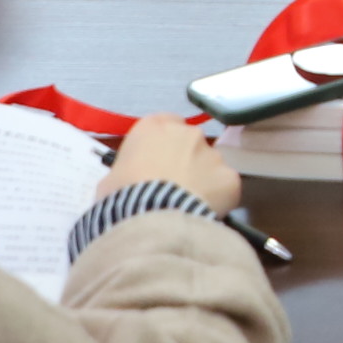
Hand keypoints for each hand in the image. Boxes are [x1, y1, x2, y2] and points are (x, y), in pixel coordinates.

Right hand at [103, 114, 242, 211]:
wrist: (152, 217)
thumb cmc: (124, 195)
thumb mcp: (111, 179)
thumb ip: (126, 171)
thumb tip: (132, 181)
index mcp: (155, 126)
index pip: (164, 125)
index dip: (162, 145)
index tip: (158, 163)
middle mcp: (189, 133)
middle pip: (190, 144)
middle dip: (185, 161)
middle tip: (172, 188)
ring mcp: (213, 154)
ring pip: (210, 166)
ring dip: (202, 181)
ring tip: (187, 206)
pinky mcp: (231, 177)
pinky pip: (225, 187)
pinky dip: (218, 199)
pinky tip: (204, 213)